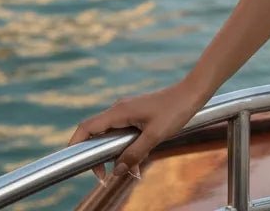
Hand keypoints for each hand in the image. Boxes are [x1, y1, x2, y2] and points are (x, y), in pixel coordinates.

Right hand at [66, 80, 205, 183]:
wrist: (193, 92)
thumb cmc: (175, 110)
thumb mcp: (154, 136)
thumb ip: (133, 154)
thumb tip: (115, 172)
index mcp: (119, 111)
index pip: (87, 127)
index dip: (75, 145)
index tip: (78, 165)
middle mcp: (120, 110)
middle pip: (97, 135)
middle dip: (99, 158)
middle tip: (106, 177)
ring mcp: (128, 111)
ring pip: (112, 137)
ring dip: (116, 155)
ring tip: (130, 171)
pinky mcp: (137, 115)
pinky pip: (124, 134)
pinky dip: (127, 149)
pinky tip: (138, 162)